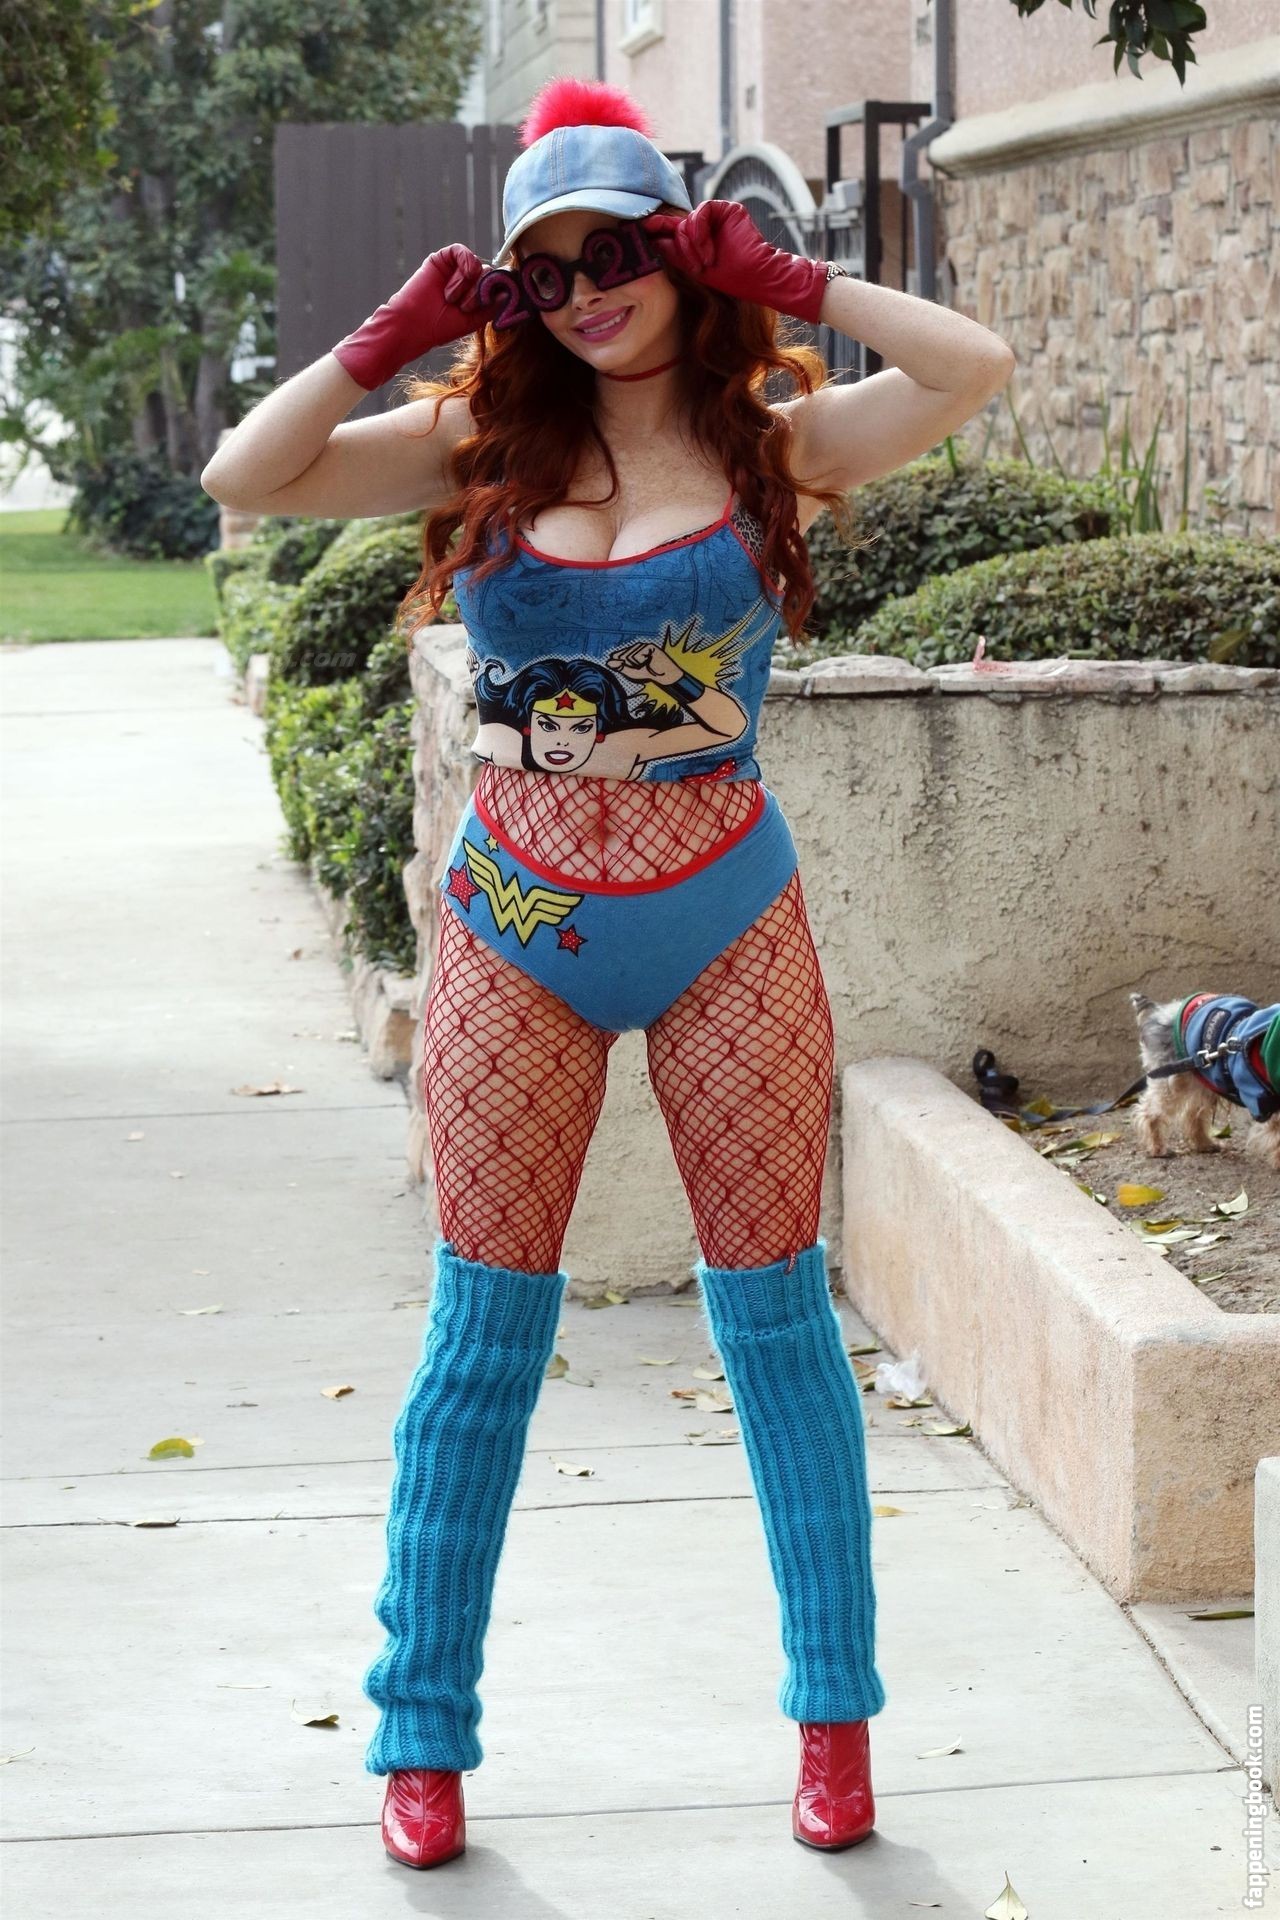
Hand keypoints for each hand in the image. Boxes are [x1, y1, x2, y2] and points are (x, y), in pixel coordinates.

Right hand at [331, 244, 519, 391]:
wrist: (413, 325)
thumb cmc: (440, 327)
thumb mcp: (474, 320)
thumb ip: (493, 306)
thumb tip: (511, 291)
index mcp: (478, 295)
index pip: (499, 283)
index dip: (504, 287)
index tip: (504, 297)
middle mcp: (470, 280)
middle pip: (491, 274)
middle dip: (482, 291)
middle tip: (466, 307)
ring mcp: (457, 268)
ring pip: (479, 265)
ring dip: (469, 285)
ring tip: (452, 300)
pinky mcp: (444, 258)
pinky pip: (463, 252)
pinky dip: (462, 269)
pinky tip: (450, 289)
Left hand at [606, 641, 682, 686]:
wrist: (663, 675)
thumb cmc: (648, 674)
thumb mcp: (631, 672)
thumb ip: (620, 667)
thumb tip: (608, 662)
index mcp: (629, 652)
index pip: (617, 655)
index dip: (620, 663)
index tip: (631, 668)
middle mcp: (634, 647)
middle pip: (622, 656)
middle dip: (630, 666)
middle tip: (641, 667)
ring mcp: (641, 645)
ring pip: (629, 657)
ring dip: (637, 665)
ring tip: (646, 664)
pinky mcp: (648, 646)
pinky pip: (637, 656)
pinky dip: (642, 662)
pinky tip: (650, 661)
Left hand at [638, 199, 827, 325]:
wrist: (754, 277)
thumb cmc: (727, 279)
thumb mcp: (691, 266)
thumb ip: (672, 251)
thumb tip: (648, 238)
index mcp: (697, 238)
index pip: (673, 228)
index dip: (657, 227)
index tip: (643, 228)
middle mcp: (706, 225)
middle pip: (678, 225)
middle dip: (681, 247)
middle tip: (694, 266)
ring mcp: (717, 216)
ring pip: (688, 220)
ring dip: (692, 244)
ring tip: (705, 263)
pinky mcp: (728, 209)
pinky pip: (701, 211)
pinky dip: (700, 231)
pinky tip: (709, 250)